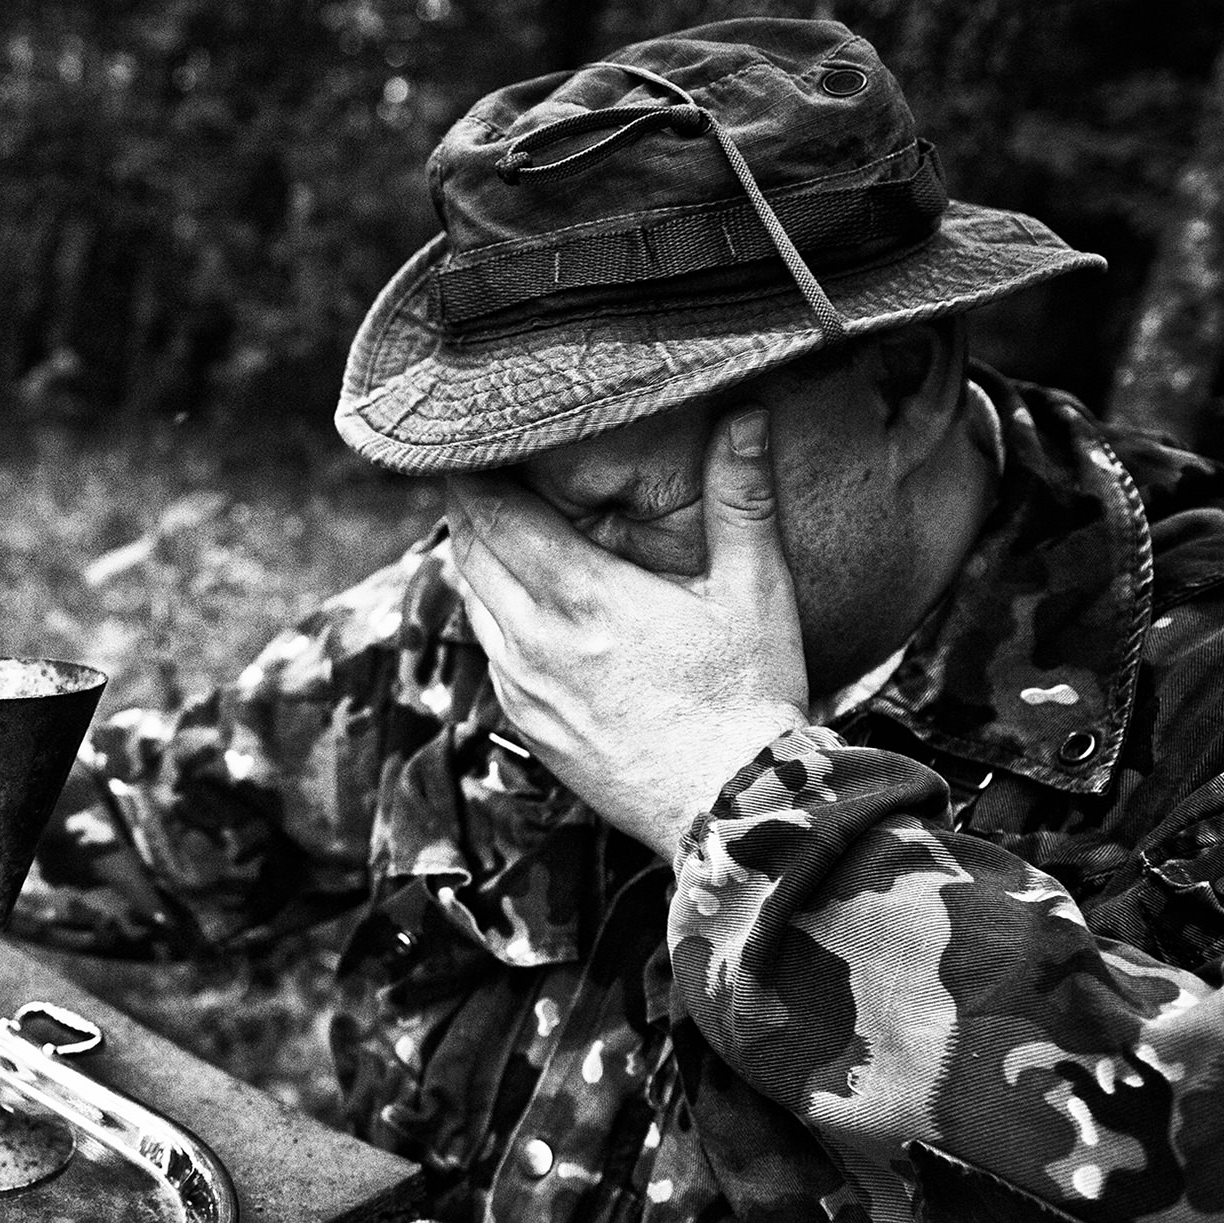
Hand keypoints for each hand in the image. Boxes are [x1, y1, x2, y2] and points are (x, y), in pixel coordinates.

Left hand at [445, 407, 809, 853]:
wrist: (730, 812)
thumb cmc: (749, 698)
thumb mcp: (756, 590)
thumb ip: (742, 495)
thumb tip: (745, 410)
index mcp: (583, 596)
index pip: (496, 512)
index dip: (476, 468)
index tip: (473, 434)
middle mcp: (535, 640)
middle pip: (469, 549)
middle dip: (467, 501)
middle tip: (471, 459)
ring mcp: (524, 687)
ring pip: (471, 600)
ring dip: (473, 554)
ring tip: (488, 516)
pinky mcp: (528, 724)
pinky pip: (488, 649)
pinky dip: (488, 610)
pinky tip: (512, 596)